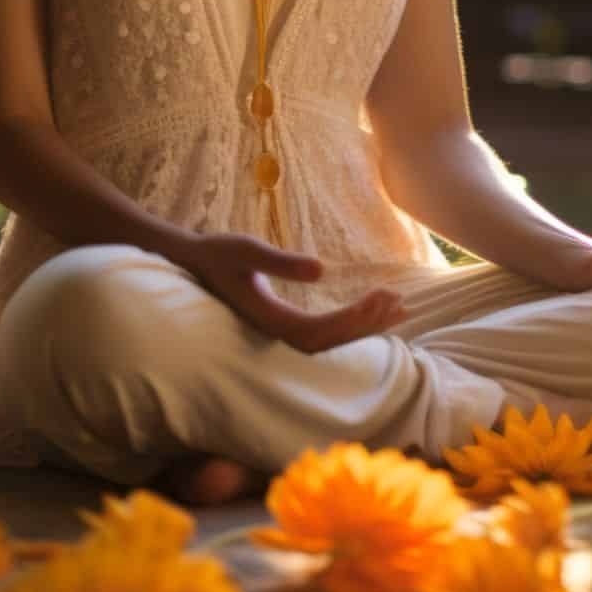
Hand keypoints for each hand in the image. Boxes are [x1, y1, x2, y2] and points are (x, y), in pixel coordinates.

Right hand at [182, 232, 406, 352]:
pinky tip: (373, 309)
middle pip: (330, 341)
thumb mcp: (247, 250)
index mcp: (268, 321)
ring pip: (330, 340)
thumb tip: (322, 270)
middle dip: (366, 324)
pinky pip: (324, 331)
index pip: (320, 331)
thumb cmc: (218, 253)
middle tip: (398, 300)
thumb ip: (282, 262)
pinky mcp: (283, 323)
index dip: (353, 319)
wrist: (193, 262)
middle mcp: (276, 334)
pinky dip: (351, 323)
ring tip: (398, 306)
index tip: (380, 297)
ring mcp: (279, 332)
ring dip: (363, 326)